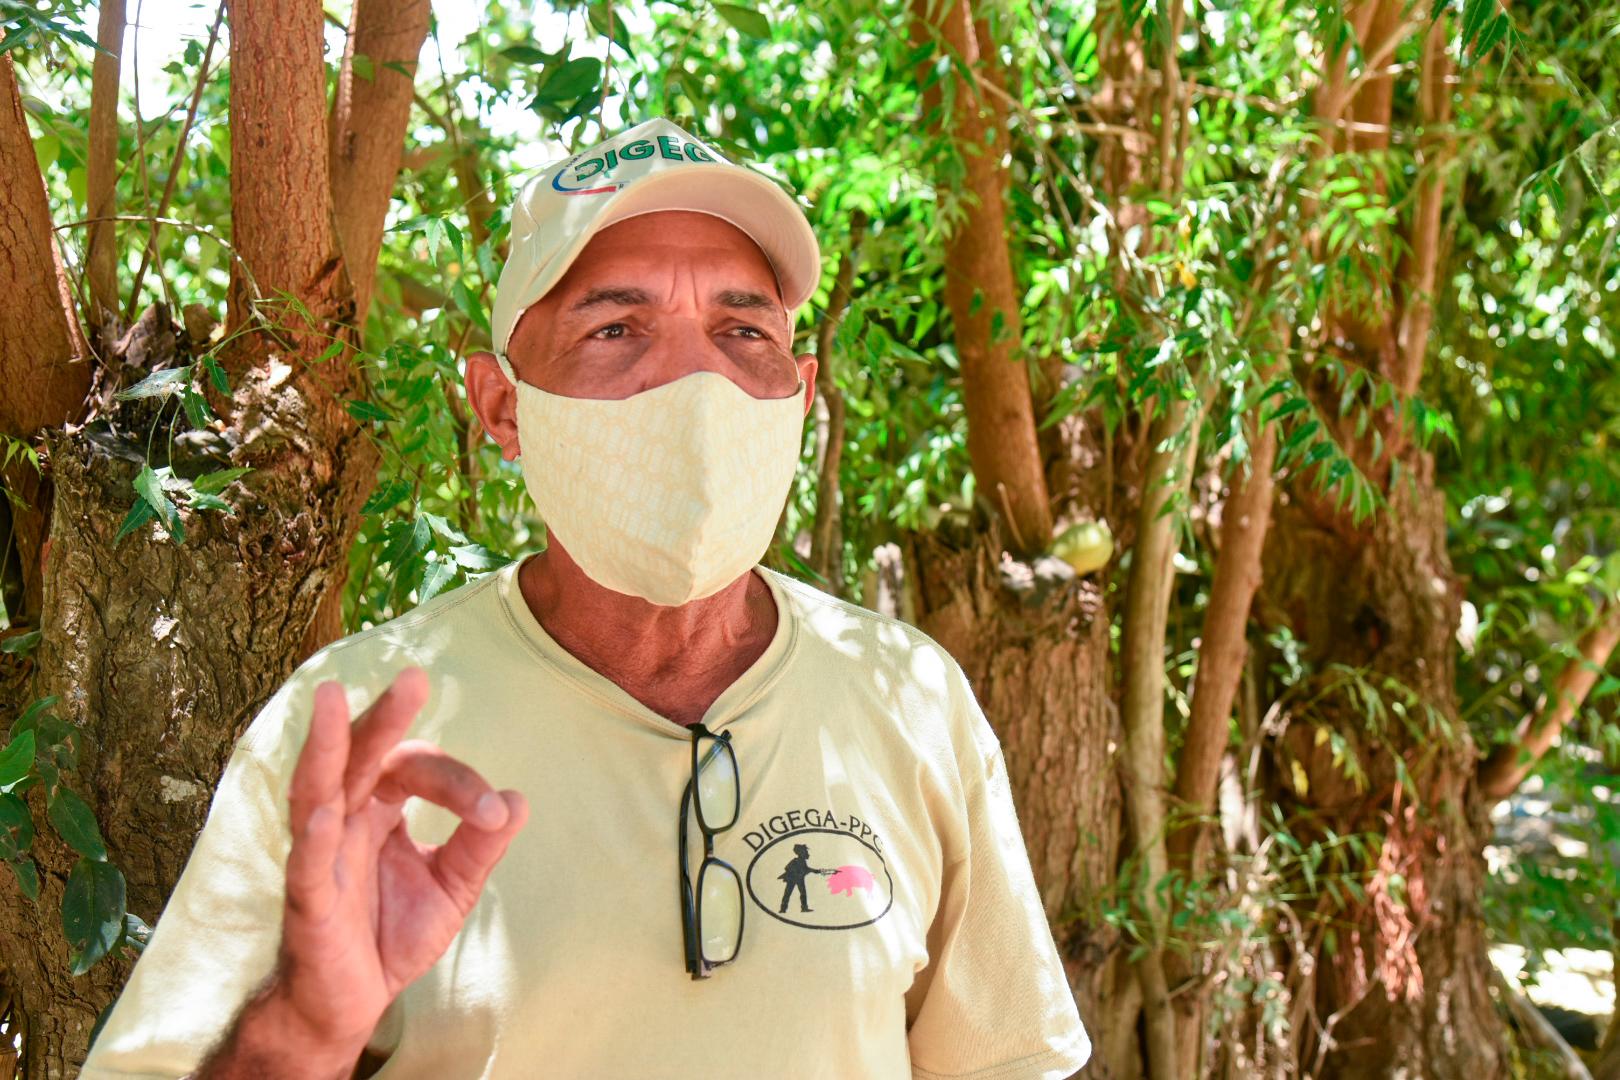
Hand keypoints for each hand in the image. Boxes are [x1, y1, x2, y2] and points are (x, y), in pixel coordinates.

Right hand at [273, 666, 528, 1052]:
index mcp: (378, 809)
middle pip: (362, 757)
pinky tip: (322, 811)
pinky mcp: (307, 902)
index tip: (494, 815)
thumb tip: (517, 800)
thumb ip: (480, 846)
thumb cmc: (389, 937)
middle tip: (414, 678)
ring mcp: (319, 856)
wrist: (348, 1006)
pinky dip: (312, 837)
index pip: (416, 769)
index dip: (461, 785)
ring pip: (317, 790)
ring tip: (332, 700)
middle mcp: (344, 820)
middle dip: (385, 717)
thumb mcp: (450, 889)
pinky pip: (306, 864)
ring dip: (326, 747)